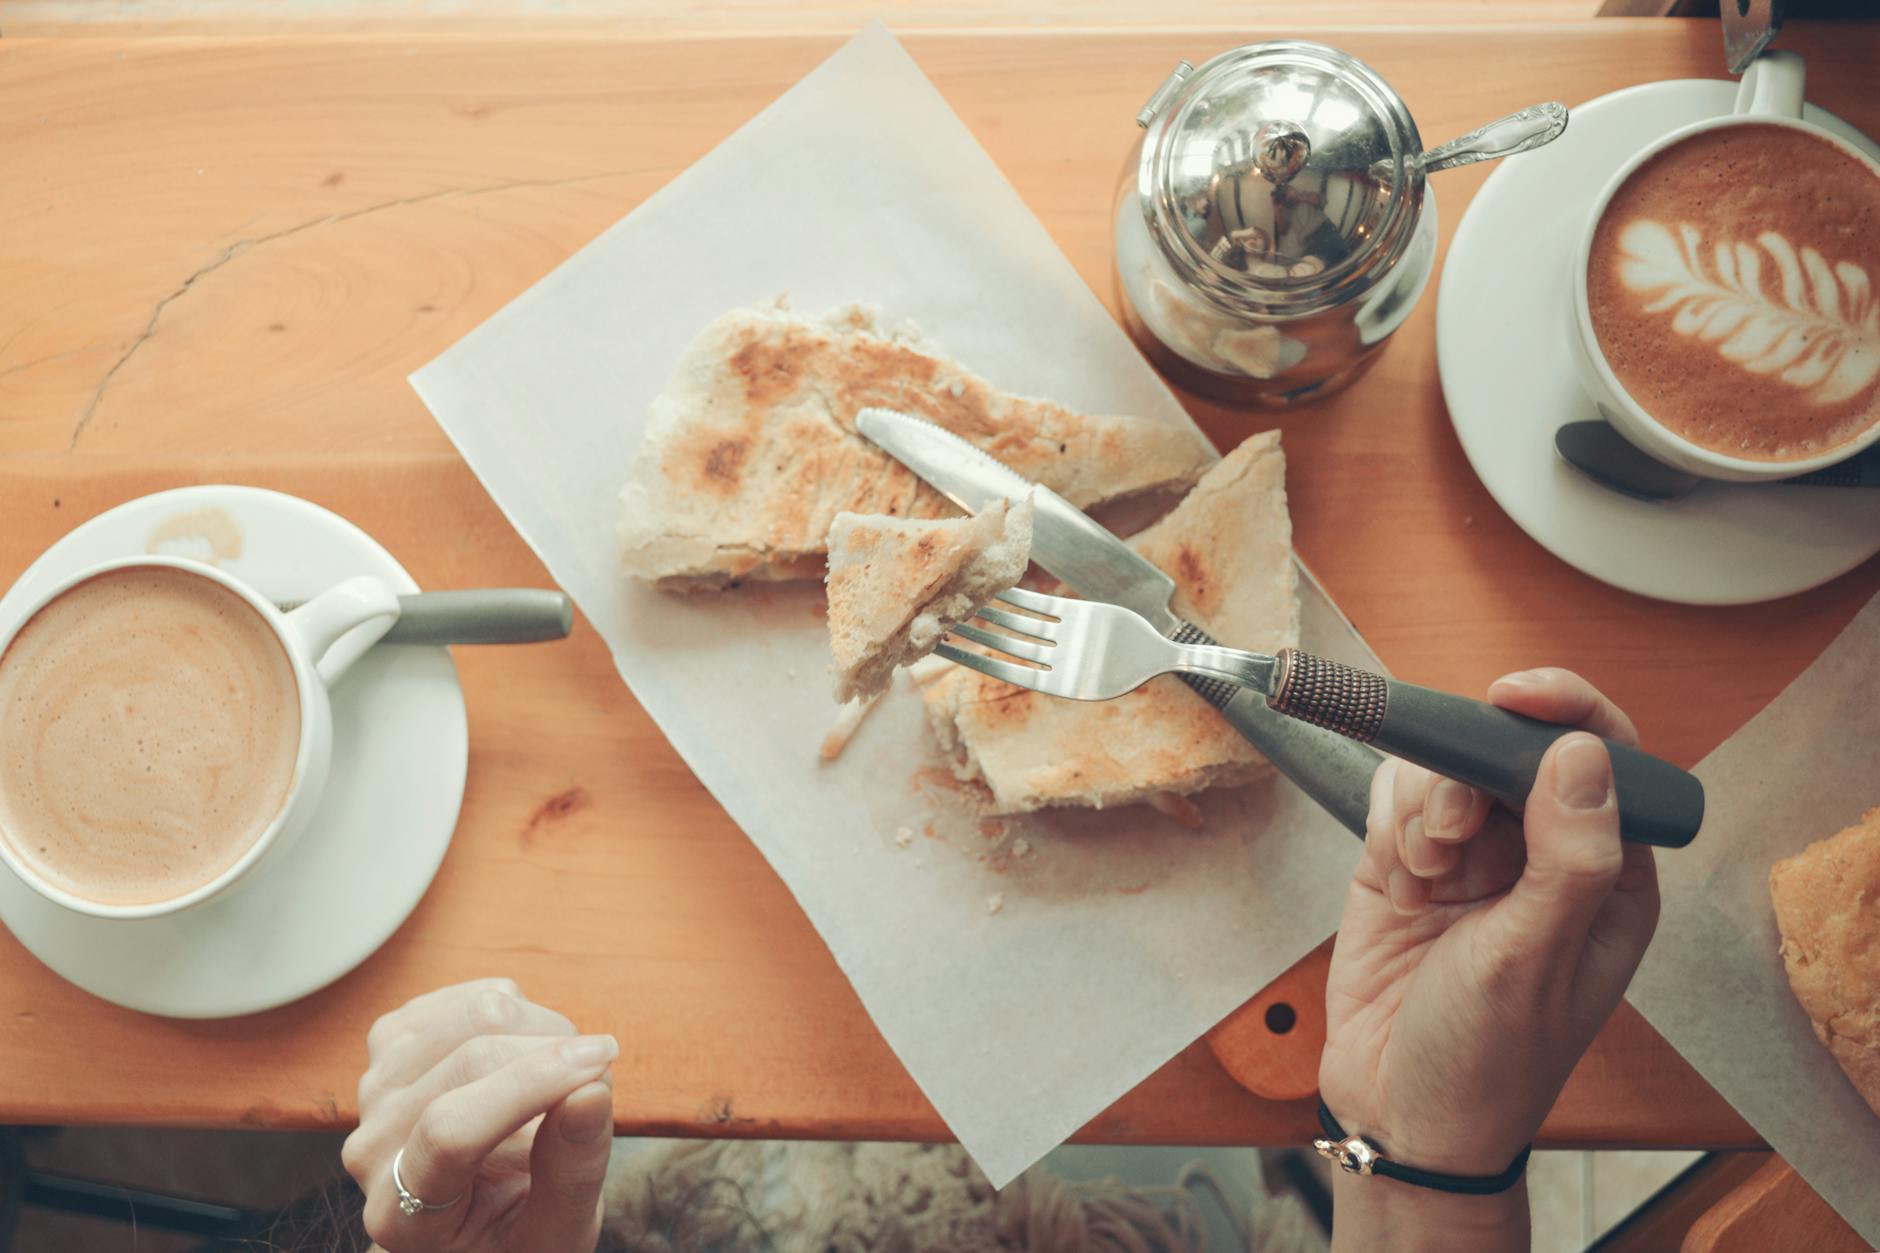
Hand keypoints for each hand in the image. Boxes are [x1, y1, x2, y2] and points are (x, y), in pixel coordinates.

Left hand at [342, 979, 617, 1252]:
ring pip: (471, 1013)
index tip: (602, 1064)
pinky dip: (516, 1011)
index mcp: (401, 1213)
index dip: (531, 1084)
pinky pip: (467, 995)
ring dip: (541, 1029)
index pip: (452, 1129)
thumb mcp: (558, 1231)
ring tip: (561, 1073)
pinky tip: (525, 1053)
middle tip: (598, 1080)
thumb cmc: (517, 1233)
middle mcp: (371, 1147)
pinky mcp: (390, 1042)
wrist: (474, 1219)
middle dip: (554, 1054)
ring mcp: (376, 1087)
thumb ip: (574, 1171)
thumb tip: (592, 1089)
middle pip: (468, 1059)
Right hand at [1318, 669, 1660, 1250]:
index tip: (1514, 697)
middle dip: (1468, 775)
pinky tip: (1398, 881)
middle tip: (1448, 830)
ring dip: (1422, 808)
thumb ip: (1568, 855)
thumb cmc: (1488, 1060)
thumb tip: (1583, 752)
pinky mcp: (1404, 862)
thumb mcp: (1536, 959)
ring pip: (1444, 767)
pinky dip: (1389, 825)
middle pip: (1508, 750)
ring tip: (1422, 873)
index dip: (1566, 712)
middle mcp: (1539, 855)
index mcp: (1605, 875)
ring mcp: (1469, 856)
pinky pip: (1395, 798)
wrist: (1398, 1115)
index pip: (1604, 759)